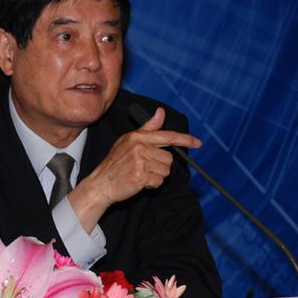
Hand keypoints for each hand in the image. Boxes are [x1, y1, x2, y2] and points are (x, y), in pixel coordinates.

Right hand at [68, 107, 200, 232]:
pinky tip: (139, 182)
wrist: (101, 183)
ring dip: (156, 176)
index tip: (197, 142)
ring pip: (165, 171)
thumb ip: (147, 128)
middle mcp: (139, 147)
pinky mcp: (141, 176)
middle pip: (168, 158)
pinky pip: (159, 182)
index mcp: (138, 137)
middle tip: (143, 168)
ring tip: (140, 174)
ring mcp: (140, 161)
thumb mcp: (128, 141)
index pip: (167, 136)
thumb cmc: (115, 164)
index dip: (185, 139)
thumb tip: (160, 112)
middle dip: (160, 166)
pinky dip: (152, 185)